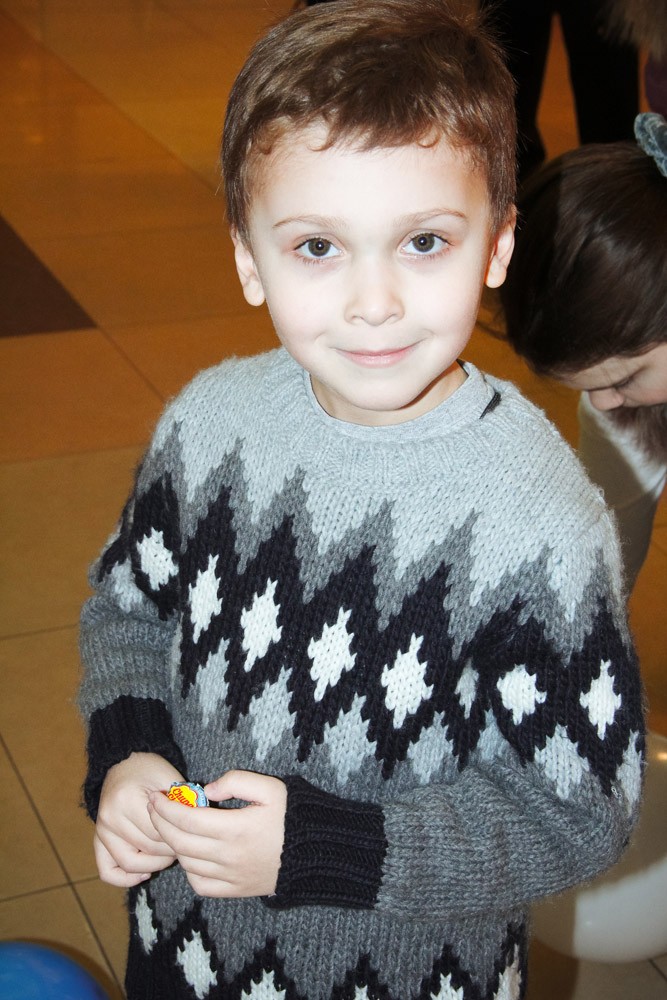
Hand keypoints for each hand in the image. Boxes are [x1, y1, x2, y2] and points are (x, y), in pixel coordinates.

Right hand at [95, 752, 182, 886]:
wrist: (124, 763)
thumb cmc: (150, 769)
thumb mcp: (169, 779)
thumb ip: (183, 802)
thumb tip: (200, 827)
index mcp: (127, 800)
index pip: (159, 833)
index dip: (178, 837)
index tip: (190, 834)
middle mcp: (110, 818)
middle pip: (147, 849)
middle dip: (169, 851)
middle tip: (184, 845)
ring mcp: (101, 831)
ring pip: (130, 863)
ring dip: (154, 864)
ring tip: (168, 855)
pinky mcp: (98, 840)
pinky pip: (108, 871)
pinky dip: (125, 878)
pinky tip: (145, 873)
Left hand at [147, 770, 286, 897]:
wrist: (318, 850)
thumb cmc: (294, 815)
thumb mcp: (270, 787)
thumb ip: (235, 781)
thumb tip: (205, 790)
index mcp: (236, 828)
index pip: (186, 819)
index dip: (165, 807)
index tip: (155, 796)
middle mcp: (229, 856)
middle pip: (180, 842)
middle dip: (160, 823)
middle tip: (153, 807)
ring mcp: (231, 876)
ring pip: (187, 863)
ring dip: (172, 844)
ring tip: (171, 826)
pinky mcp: (236, 890)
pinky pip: (201, 885)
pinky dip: (189, 870)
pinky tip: (191, 854)